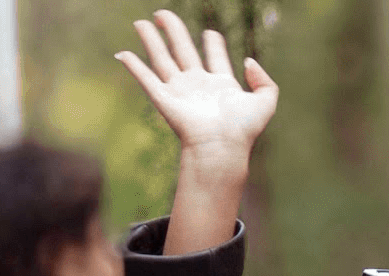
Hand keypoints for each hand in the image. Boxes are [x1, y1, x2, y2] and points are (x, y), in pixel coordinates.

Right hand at [116, 14, 276, 166]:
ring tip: (140, 23)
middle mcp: (198, 85)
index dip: (213, 42)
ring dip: (149, 39)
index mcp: (221, 84)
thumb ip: (264, 80)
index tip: (211, 35)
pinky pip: (146, 79)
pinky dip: (133, 67)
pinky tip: (122, 54)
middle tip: (162, 14)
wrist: (222, 148)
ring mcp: (180, 92)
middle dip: (172, 30)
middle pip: (182, 49)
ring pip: (161, 58)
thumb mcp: (266, 101)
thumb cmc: (243, 130)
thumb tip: (248, 60)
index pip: (214, 55)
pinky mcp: (165, 100)